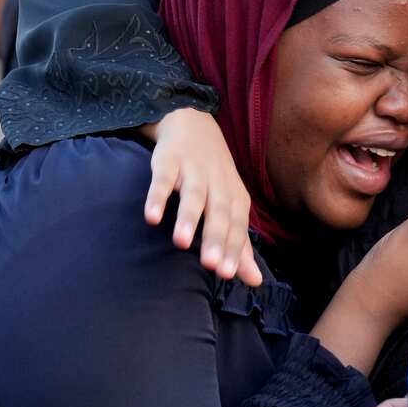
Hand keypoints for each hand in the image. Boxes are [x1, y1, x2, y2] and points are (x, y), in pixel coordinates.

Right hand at [143, 108, 261, 286]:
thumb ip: (239, 246)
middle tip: (211, 265)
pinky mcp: (169, 161)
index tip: (227, 275)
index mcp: (235, 198)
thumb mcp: (230, 207)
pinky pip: (163, 179)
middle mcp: (218, 184)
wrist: (193, 124)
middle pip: (219, 213)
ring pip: (194, 196)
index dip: (232, 250)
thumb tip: (255, 282)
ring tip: (181, 243)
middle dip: (215, 238)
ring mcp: (194, 170)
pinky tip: (152, 217)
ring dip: (188, 218)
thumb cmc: (214, 177)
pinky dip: (158, 196)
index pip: (236, 227)